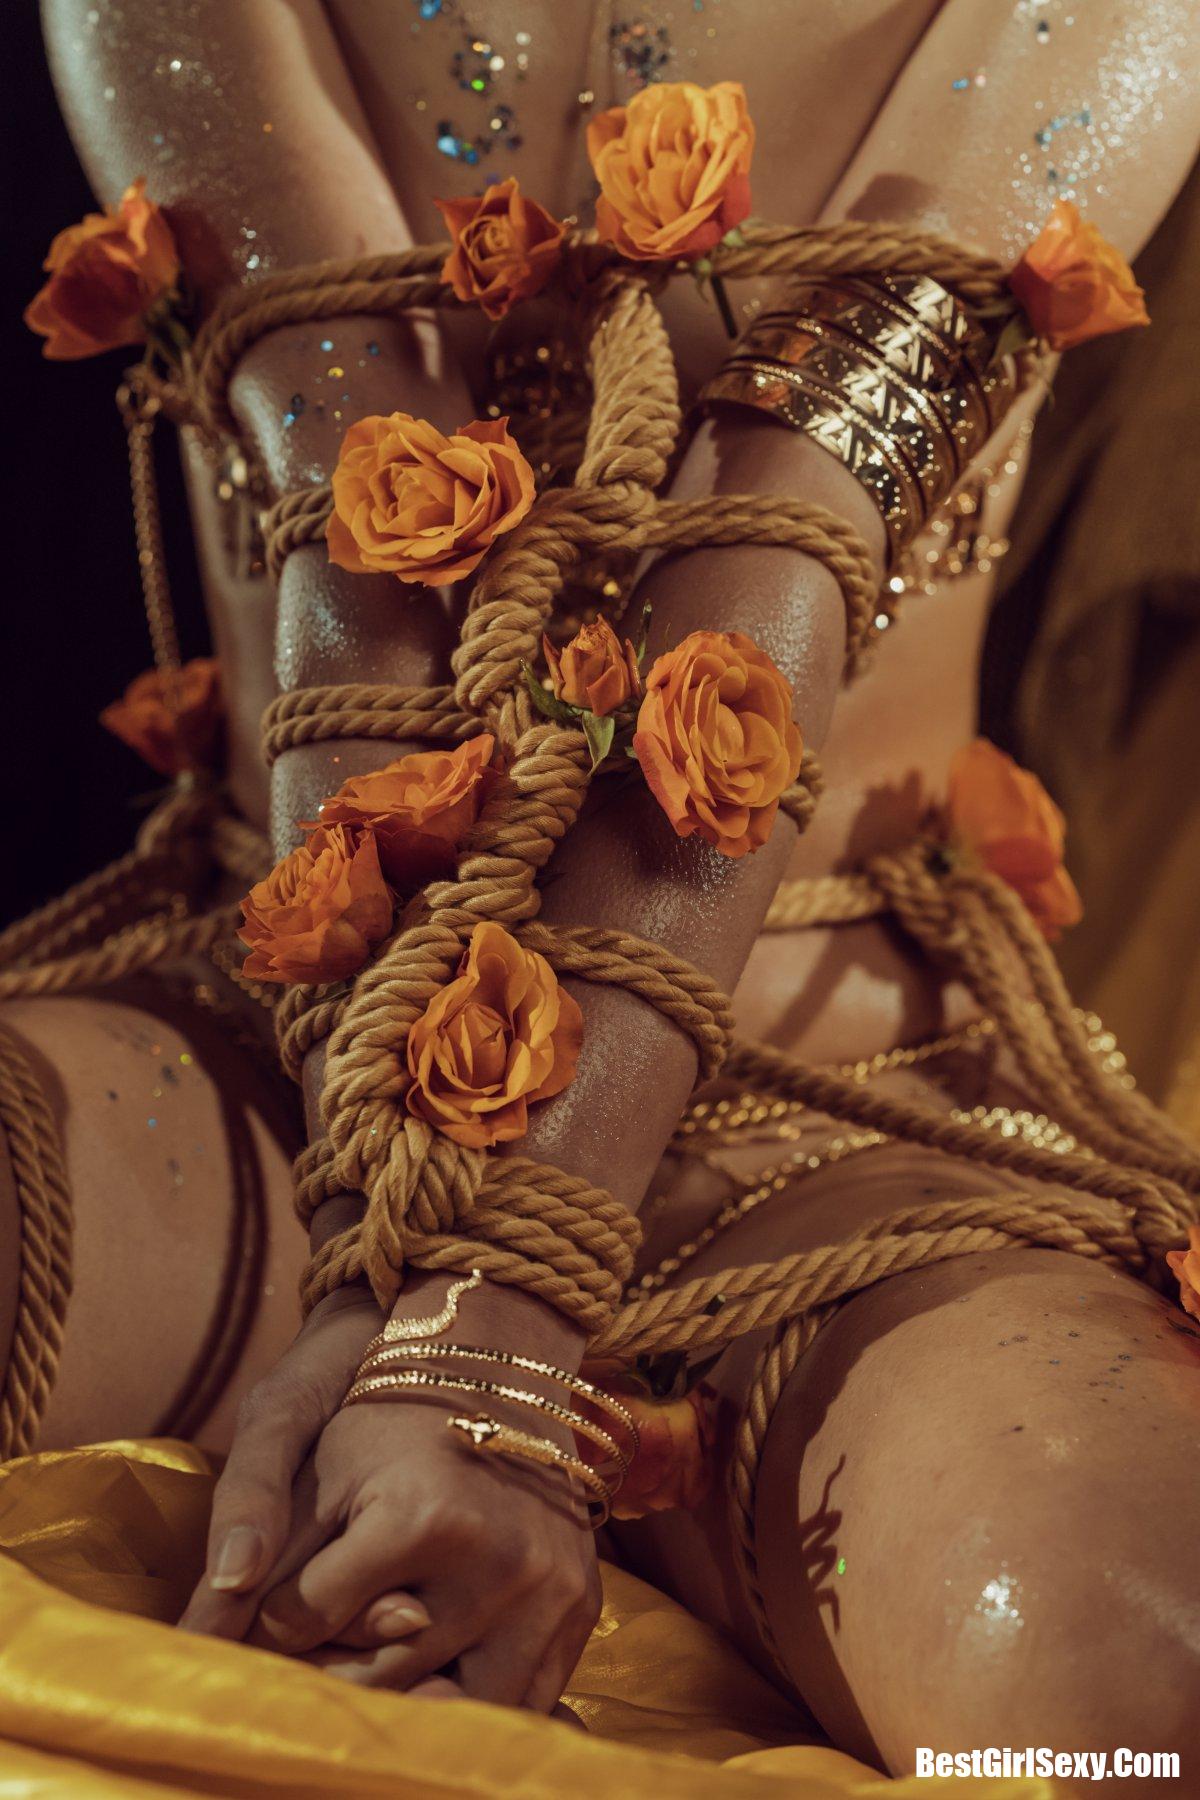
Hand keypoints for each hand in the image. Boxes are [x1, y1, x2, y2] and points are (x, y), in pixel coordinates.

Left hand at [180, 1273, 601, 1711]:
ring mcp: (548, 1589)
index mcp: (421, 1517)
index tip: (285, 1580)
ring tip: (382, 1627)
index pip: (304, 1622)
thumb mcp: (304, 1444)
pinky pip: (518, 1702)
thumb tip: (190, 1638)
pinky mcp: (582, 1609)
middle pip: (374, 1673)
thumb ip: (243, 1531)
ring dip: (401, 1684)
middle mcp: (497, 1560)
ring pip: (443, 1703)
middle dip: (334, 1654)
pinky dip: (471, 1698)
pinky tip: (442, 1662)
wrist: (494, 1363)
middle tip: (333, 1607)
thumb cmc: (380, 1405)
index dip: (277, 1608)